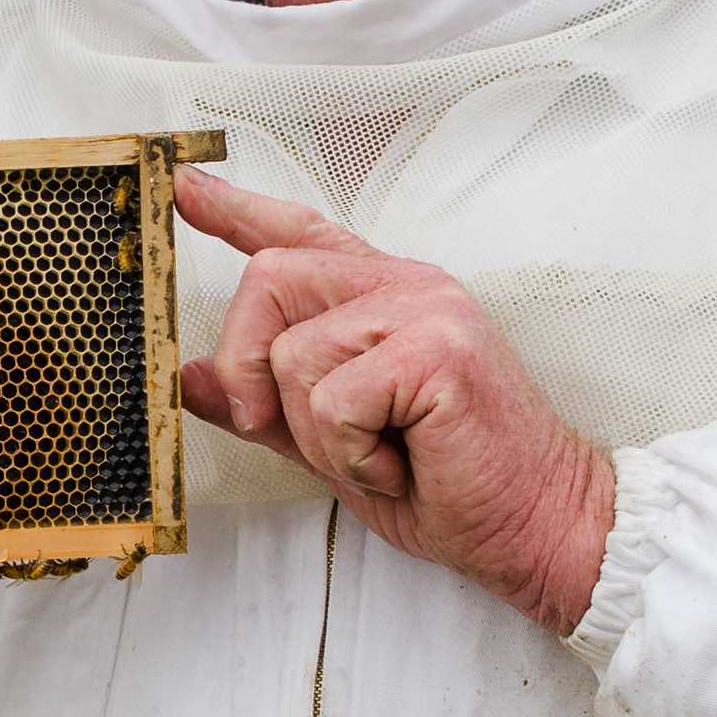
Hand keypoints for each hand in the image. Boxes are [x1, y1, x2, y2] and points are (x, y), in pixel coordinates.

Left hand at [173, 168, 613, 634]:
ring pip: (293, 354)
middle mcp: (405, 286)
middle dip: (250, 365)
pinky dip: (351, 454)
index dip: (237, 210)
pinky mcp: (438, 347)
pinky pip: (333, 400)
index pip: (301, 232)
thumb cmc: (446, 487)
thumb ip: (264, 406)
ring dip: (319, 435)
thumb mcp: (333, 445)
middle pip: (270, 277)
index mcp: (382, 298)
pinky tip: (404, 463)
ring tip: (384, 454)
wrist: (533, 527)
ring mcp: (426, 307)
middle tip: (288, 429)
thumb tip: (193, 379)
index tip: (183, 189)